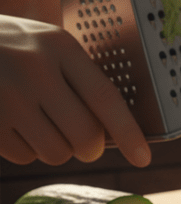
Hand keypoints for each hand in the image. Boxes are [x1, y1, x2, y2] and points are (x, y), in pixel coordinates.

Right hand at [0, 16, 150, 166]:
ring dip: (56, 149)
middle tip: (84, 143)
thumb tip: (115, 133)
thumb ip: (79, 80)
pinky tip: (14, 125)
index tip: (144, 158)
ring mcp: (5, 95)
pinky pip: (23, 157)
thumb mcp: (46, 45)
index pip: (105, 98)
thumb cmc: (11, 47)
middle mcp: (33, 69)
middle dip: (90, 148)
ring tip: (41, 124)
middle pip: (84, 136)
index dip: (128, 133)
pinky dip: (25, 150)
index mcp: (59, 47)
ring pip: (56, 153)